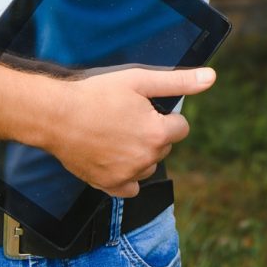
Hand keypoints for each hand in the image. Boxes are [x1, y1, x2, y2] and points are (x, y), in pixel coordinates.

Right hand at [39, 66, 215, 196]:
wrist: (55, 116)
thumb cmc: (96, 94)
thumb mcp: (140, 80)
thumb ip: (178, 81)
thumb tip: (211, 78)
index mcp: (157, 134)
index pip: (180, 128)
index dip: (165, 116)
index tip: (146, 109)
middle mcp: (145, 159)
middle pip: (164, 147)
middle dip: (153, 133)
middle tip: (126, 118)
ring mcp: (127, 175)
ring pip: (148, 166)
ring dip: (141, 154)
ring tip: (117, 134)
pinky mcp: (108, 186)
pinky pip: (130, 187)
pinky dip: (127, 176)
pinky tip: (115, 158)